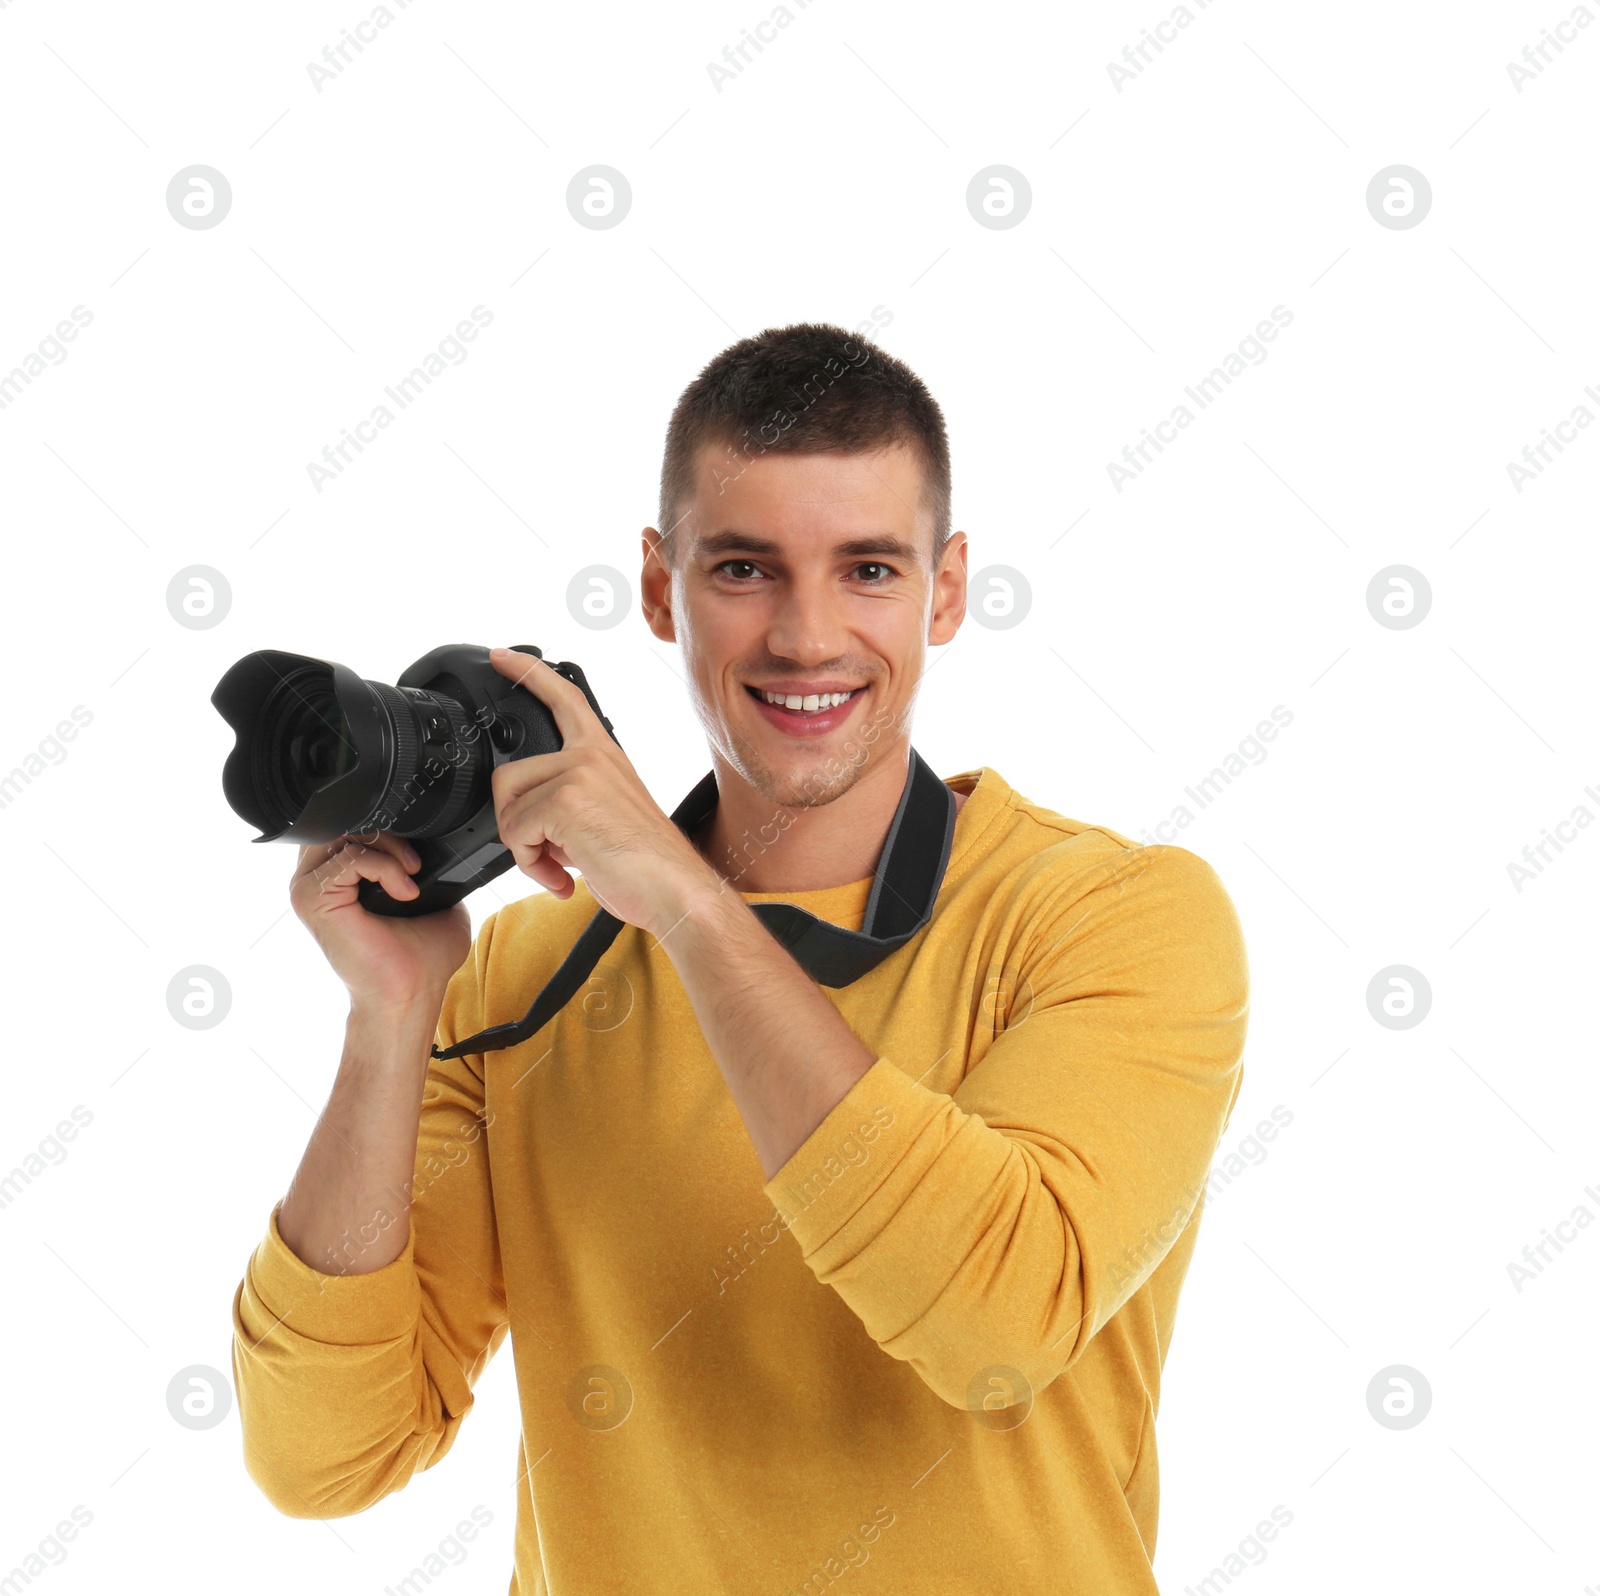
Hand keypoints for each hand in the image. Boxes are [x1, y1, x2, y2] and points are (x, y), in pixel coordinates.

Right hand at [290, 829, 471, 1011]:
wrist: (410, 993)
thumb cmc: (420, 958)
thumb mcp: (435, 899)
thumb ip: (428, 867)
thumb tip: (444, 847)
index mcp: (339, 876)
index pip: (352, 823)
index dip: (387, 826)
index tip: (417, 855)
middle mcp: (317, 878)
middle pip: (345, 821)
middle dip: (388, 832)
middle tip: (415, 863)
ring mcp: (309, 886)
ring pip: (346, 832)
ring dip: (389, 847)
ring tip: (411, 874)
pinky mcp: (312, 898)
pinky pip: (349, 857)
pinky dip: (386, 867)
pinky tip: (404, 891)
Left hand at [486, 647, 718, 937]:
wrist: (674, 890)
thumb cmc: (645, 865)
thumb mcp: (604, 818)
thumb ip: (567, 803)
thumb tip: (528, 822)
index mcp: (604, 753)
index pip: (562, 697)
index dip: (527, 672)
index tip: (499, 656)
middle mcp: (591, 755)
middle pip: (509, 776)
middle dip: (516, 824)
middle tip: (550, 852)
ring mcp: (579, 772)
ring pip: (507, 807)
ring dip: (524, 849)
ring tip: (559, 866)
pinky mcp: (566, 799)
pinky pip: (515, 831)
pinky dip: (531, 864)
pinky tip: (562, 876)